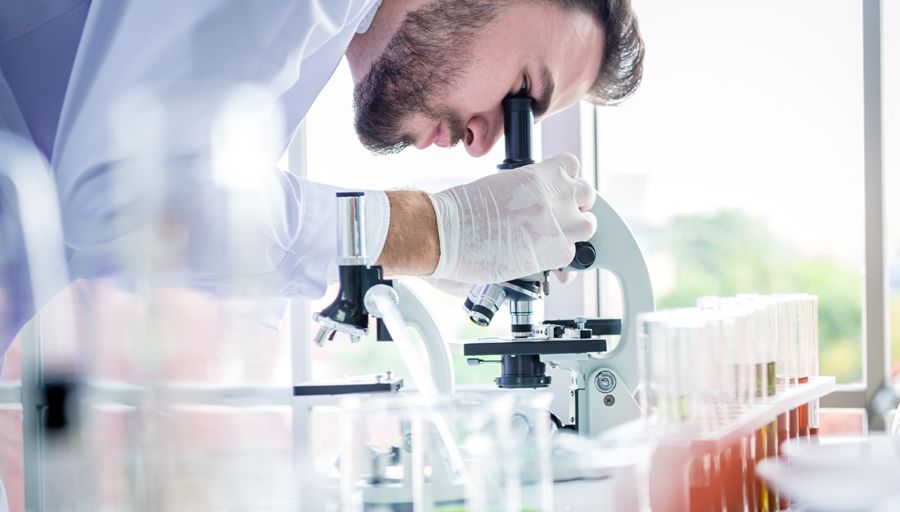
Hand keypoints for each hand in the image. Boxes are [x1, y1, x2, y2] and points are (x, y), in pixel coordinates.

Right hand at [428, 154, 596, 284]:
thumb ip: (525, 194)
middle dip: (574, 207)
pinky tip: (542, 262)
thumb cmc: (460, 212)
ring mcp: (558, 222)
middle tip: (554, 220)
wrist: (445, 233)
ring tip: (551, 242)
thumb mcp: (499, 187)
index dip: (564, 183)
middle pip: (586, 195)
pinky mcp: (555, 251)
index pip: (572, 167)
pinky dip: (560, 261)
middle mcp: (554, 194)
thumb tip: (531, 210)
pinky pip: (572, 255)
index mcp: (538, 172)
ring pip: (588, 226)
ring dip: (573, 234)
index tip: (555, 193)